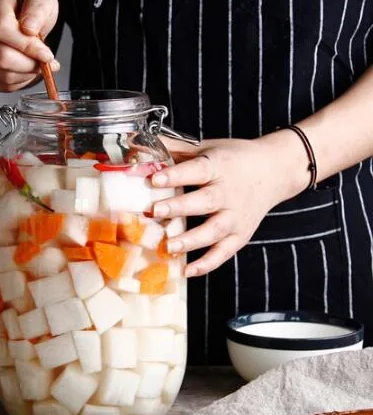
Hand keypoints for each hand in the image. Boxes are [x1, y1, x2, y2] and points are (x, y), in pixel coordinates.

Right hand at [0, 0, 59, 91]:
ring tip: (34, 66)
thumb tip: (29, 28)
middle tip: (42, 63)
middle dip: (28, 65)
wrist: (20, 21)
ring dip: (24, 76)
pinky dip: (15, 83)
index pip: (1, 28)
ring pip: (0, 74)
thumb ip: (39, 10)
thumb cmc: (31, 12)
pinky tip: (22, 72)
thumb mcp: (43, 1)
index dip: (27, 47)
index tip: (46, 55)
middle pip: (0, 56)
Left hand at [153, 131, 308, 276]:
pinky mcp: (241, 234)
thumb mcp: (209, 147)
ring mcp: (237, 216)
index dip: (176, 175)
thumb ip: (177, 149)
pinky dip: (207, 263)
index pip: (197, 170)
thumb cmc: (235, 159)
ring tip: (168, 246)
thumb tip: (138, 143)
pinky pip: (224, 252)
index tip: (154, 179)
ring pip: (214, 230)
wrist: (276, 170)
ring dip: (191, 240)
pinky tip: (187, 271)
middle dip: (179, 207)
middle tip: (155, 211)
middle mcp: (230, 193)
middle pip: (205, 202)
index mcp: (220, 167)